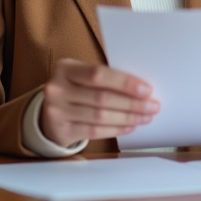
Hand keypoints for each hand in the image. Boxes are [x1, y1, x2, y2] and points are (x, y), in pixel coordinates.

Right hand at [39, 58, 158, 147]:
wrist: (47, 112)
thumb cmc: (74, 89)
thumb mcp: (81, 76)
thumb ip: (105, 78)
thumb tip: (141, 88)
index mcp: (65, 68)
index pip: (98, 74)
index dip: (124, 83)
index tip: (147, 90)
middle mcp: (57, 89)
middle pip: (102, 98)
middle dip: (132, 103)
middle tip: (152, 106)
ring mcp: (57, 111)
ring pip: (100, 116)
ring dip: (127, 117)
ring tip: (145, 117)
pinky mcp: (61, 131)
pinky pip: (94, 131)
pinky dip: (116, 129)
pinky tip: (130, 126)